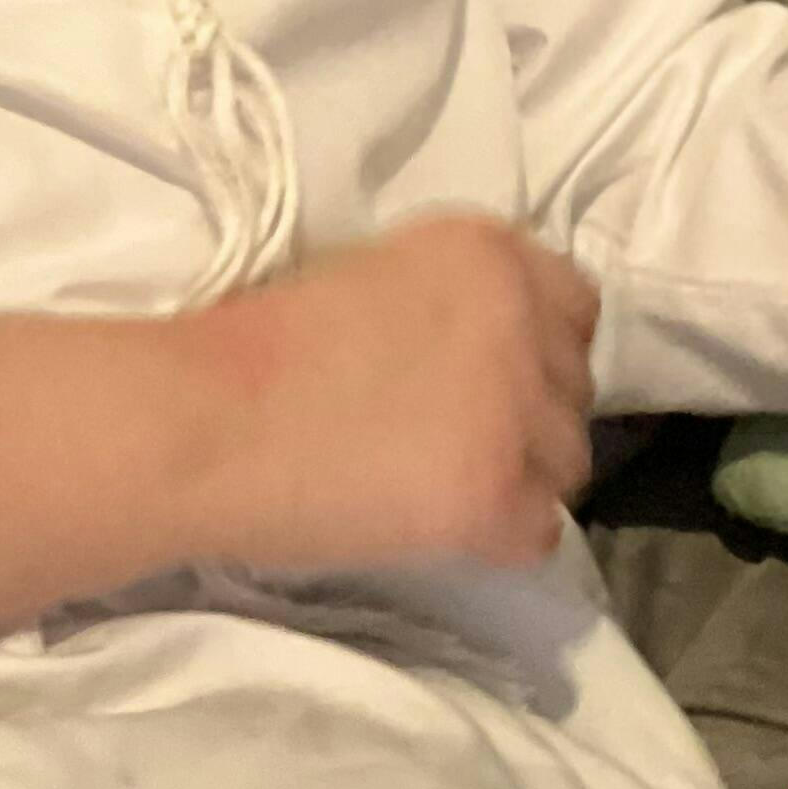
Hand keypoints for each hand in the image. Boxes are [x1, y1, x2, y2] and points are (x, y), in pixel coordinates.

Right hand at [197, 213, 601, 576]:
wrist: (210, 418)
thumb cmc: (264, 346)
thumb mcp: (381, 278)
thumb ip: (455, 303)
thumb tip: (494, 360)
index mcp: (488, 250)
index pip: (576, 306)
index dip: (537, 348)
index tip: (490, 377)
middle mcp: (521, 318)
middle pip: (575, 388)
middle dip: (529, 416)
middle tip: (453, 437)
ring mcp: (517, 408)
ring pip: (567, 462)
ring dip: (518, 478)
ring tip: (438, 485)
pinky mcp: (498, 492)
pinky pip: (540, 531)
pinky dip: (497, 537)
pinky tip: (437, 526)